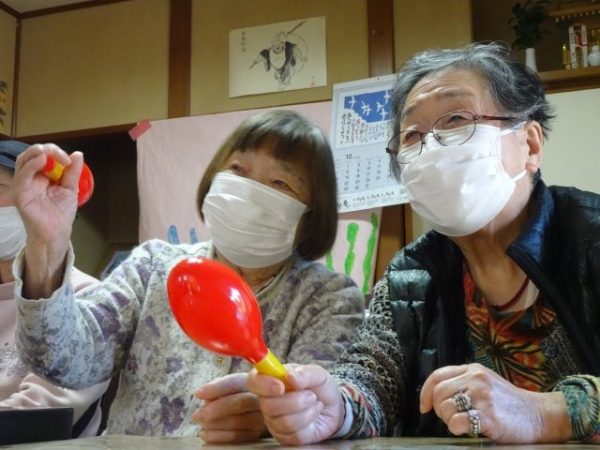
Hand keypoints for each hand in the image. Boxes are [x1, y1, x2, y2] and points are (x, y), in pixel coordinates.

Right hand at [11, 144, 80, 246]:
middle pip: (32, 155)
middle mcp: (31, 177)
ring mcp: (24, 185)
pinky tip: (41, 161)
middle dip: (47, 149)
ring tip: (48, 152)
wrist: (57, 232)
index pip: (45, 155)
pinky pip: (21, 177)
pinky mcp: (20, 194)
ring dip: (36, 153)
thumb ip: (73, 172)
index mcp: (42, 175)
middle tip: (60, 155)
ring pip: (23, 161)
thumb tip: (78, 154)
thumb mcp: (70, 189)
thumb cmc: (60, 213)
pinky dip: (30, 166)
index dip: (56, 152)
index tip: (69, 159)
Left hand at [193, 373, 265, 442]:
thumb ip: (219, 388)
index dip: (216, 388)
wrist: (255, 411)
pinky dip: (218, 436)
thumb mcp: (230, 386)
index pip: (235, 382)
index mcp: (252, 382)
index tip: (199, 393)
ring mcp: (260, 417)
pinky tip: (206, 433)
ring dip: (214, 424)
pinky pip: (236, 437)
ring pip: (237, 422)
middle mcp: (260, 399)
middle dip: (214, 409)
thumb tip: (204, 397)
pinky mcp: (256, 433)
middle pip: (239, 403)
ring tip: (201, 423)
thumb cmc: (238, 395)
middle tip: (197, 414)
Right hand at [246, 363, 344, 445]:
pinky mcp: (285, 437)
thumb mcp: (317, 373)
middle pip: (267, 406)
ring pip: (283, 421)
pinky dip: (310, 421)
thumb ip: (304, 373)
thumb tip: (290, 377)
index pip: (253, 381)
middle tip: (311, 394)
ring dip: (306, 410)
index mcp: (270, 380)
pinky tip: (314, 413)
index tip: (280, 386)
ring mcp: (274, 421)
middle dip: (294, 401)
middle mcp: (267, 401)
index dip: (263, 384)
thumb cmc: (319, 387)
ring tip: (314, 402)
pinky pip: (294, 434)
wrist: (333, 406)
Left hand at [420, 363, 570, 443]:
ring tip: (464, 423)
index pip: (437, 375)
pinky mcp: (489, 416)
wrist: (539, 416)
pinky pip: (457, 422)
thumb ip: (463, 383)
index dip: (425, 392)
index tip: (424, 407)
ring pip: (445, 407)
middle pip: (438, 393)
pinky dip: (457, 429)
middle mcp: (476, 379)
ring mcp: (483, 397)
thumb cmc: (509, 403)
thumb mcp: (485, 383)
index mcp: (473, 370)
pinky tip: (469, 430)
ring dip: (448, 420)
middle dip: (439, 410)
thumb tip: (434, 396)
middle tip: (451, 419)